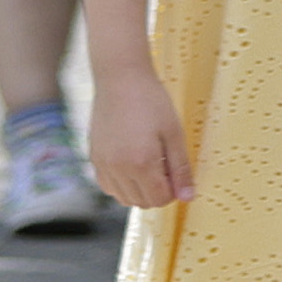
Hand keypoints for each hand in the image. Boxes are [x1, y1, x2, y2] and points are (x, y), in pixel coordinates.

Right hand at [87, 66, 190, 211]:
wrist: (121, 80)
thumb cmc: (152, 102)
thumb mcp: (175, 133)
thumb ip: (181, 169)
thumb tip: (188, 197)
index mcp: (140, 164)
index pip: (159, 199)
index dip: (173, 191)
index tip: (178, 173)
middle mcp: (117, 169)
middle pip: (141, 202)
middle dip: (158, 192)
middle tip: (167, 166)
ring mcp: (102, 165)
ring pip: (123, 198)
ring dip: (140, 190)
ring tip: (151, 164)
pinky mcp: (93, 158)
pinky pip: (108, 186)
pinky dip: (123, 184)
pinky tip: (134, 165)